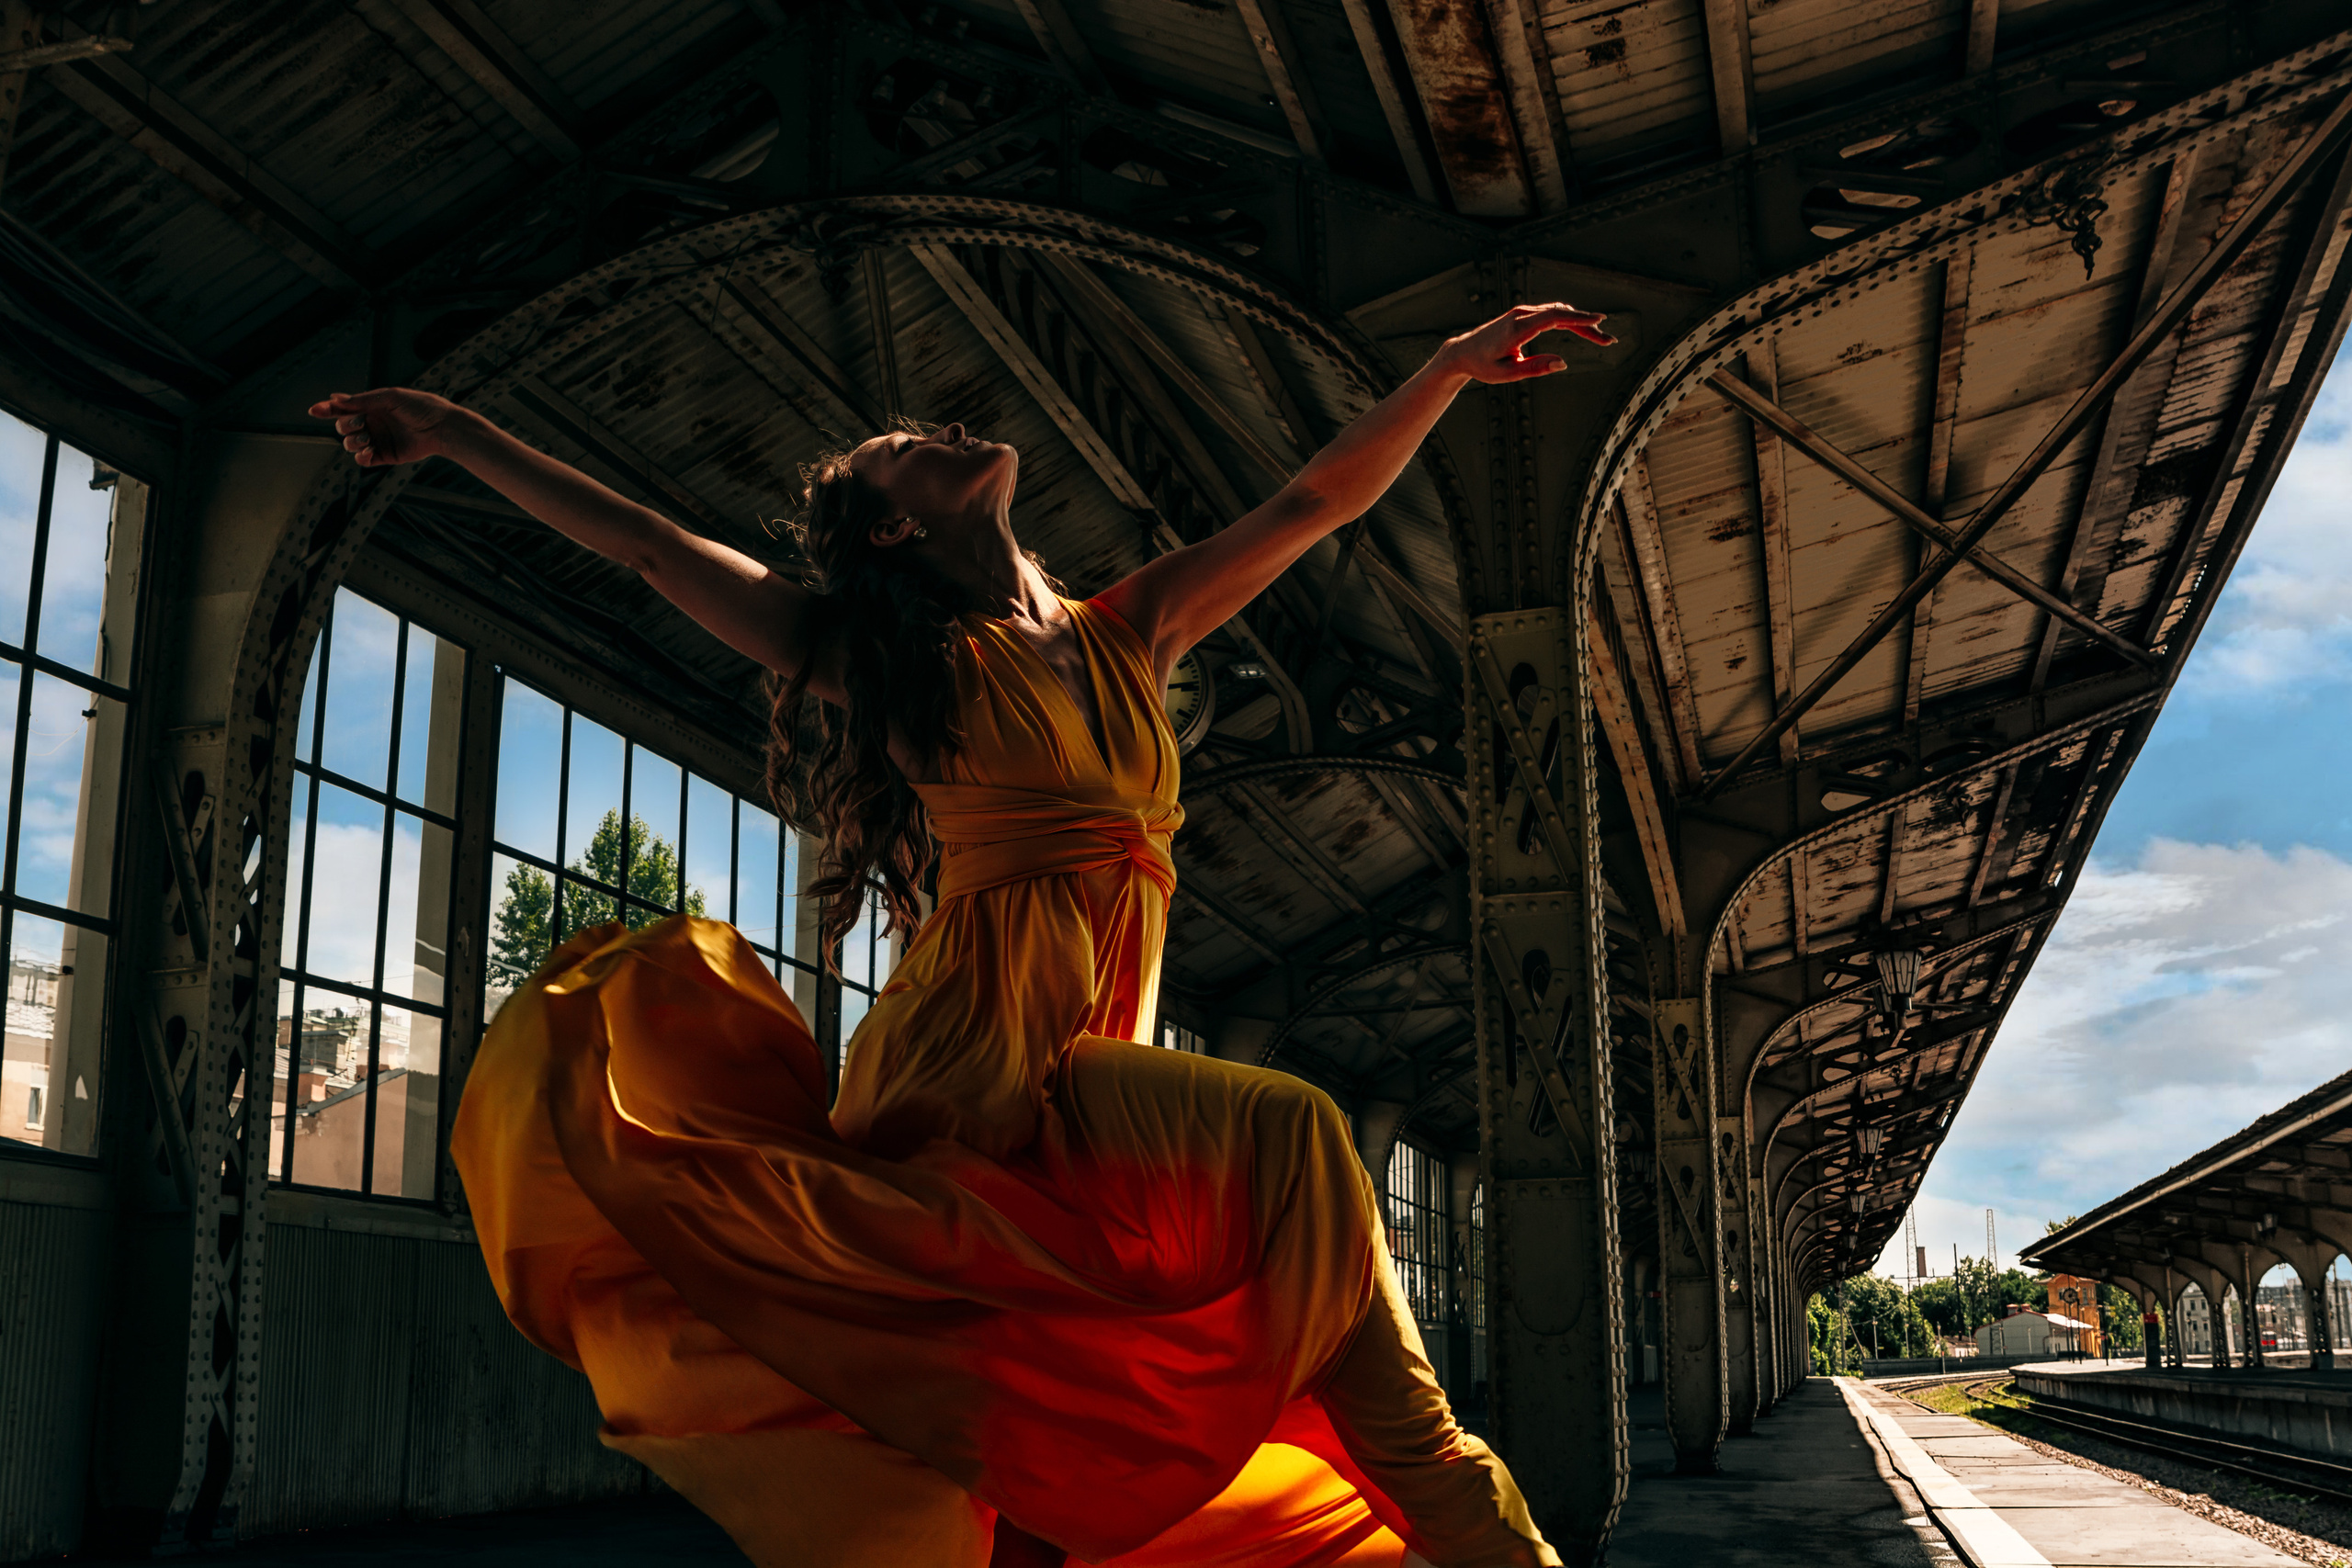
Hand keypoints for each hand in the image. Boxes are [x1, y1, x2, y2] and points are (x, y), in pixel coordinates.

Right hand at [306, 387, 466, 467]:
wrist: (442, 428)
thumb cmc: (420, 407)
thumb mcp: (390, 398)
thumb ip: (363, 400)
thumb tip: (334, 398)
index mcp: (371, 406)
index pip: (343, 408)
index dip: (327, 409)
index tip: (314, 410)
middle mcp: (372, 423)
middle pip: (343, 427)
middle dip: (345, 425)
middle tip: (361, 422)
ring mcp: (378, 440)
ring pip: (350, 444)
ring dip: (353, 441)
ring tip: (367, 438)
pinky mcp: (385, 456)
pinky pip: (364, 460)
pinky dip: (361, 457)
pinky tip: (367, 452)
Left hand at [1437, 302, 1614, 384]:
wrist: (1463, 351)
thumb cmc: (1483, 365)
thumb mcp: (1507, 374)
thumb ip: (1535, 368)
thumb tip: (1563, 363)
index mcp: (1517, 328)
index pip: (1554, 317)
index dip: (1578, 318)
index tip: (1599, 320)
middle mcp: (1521, 315)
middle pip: (1561, 314)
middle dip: (1587, 325)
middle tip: (1608, 340)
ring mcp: (1522, 313)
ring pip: (1558, 313)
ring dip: (1580, 323)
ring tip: (1600, 338)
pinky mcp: (1523, 315)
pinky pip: (1551, 314)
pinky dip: (1569, 320)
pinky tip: (1582, 328)